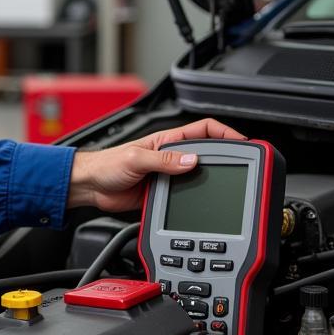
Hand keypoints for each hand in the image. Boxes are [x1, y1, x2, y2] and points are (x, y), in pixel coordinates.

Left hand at [66, 118, 245, 212]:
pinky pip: (185, 195)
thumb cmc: (106, 165)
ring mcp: (168, 176)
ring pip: (199, 176)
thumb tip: (192, 160)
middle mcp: (170, 157)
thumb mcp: (136, 159)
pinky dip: (195, 199)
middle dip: (226, 159)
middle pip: (207, 154)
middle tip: (242, 168)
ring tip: (227, 188)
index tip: (243, 142)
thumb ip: (163, 160)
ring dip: (210, 181)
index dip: (225, 133)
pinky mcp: (163, 194)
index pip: (204, 130)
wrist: (90, 186)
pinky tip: (202, 204)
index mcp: (167, 141)